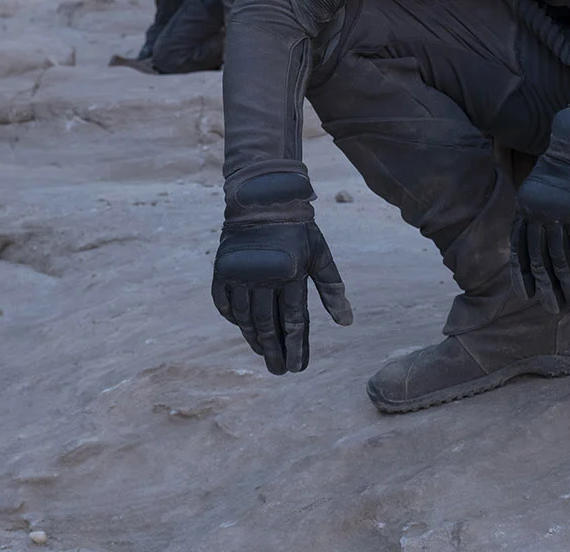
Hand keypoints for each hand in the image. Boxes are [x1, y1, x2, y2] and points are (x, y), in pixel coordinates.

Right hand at [211, 168, 351, 373]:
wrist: (263, 198)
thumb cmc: (298, 228)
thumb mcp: (320, 254)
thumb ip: (332, 288)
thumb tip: (347, 322)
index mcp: (291, 272)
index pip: (294, 320)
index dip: (296, 346)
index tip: (297, 368)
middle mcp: (263, 275)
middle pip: (268, 325)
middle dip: (274, 351)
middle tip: (279, 372)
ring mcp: (239, 272)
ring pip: (245, 318)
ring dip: (254, 339)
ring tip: (264, 354)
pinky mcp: (222, 269)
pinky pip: (224, 303)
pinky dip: (233, 319)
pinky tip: (243, 329)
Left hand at [511, 101, 569, 312]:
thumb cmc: (568, 168)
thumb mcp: (544, 189)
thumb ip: (541, 215)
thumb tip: (544, 243)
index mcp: (525, 207)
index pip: (519, 248)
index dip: (522, 273)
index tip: (525, 294)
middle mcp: (538, 213)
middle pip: (539, 258)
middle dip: (546, 286)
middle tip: (551, 309)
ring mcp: (560, 215)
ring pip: (561, 259)